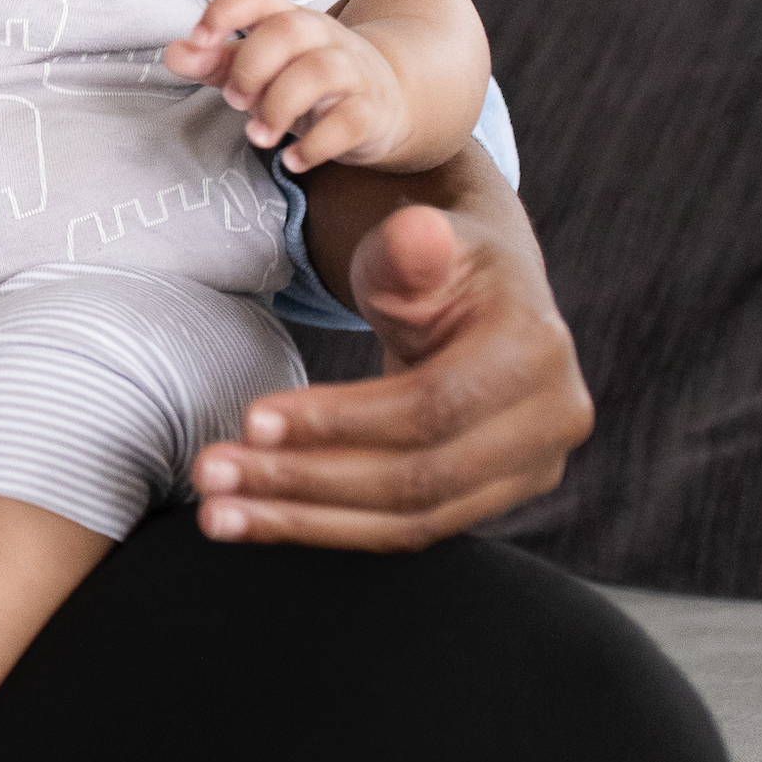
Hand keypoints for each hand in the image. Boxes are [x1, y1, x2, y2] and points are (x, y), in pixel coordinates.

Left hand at [165, 0, 409, 172]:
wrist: (385, 101)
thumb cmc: (304, 80)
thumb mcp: (260, 67)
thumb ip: (215, 61)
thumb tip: (173, 53)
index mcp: (288, 20)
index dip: (226, 10)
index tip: (199, 38)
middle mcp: (323, 37)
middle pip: (286, 31)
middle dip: (251, 68)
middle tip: (235, 101)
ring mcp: (352, 72)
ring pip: (319, 72)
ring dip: (278, 107)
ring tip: (258, 137)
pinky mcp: (371, 112)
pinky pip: (349, 122)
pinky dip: (316, 145)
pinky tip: (293, 161)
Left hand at [192, 152, 591, 550]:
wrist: (473, 291)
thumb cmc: (434, 256)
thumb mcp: (418, 233)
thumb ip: (410, 243)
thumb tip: (415, 232)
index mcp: (535, 351)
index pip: (430, 406)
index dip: (339, 420)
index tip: (250, 418)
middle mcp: (549, 421)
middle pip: (419, 478)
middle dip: (305, 480)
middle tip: (211, 474)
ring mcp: (528, 470)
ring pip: (409, 520)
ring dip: (303, 520)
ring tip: (217, 512)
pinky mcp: (489, 499)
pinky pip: (402, 528)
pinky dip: (323, 527)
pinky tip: (252, 520)